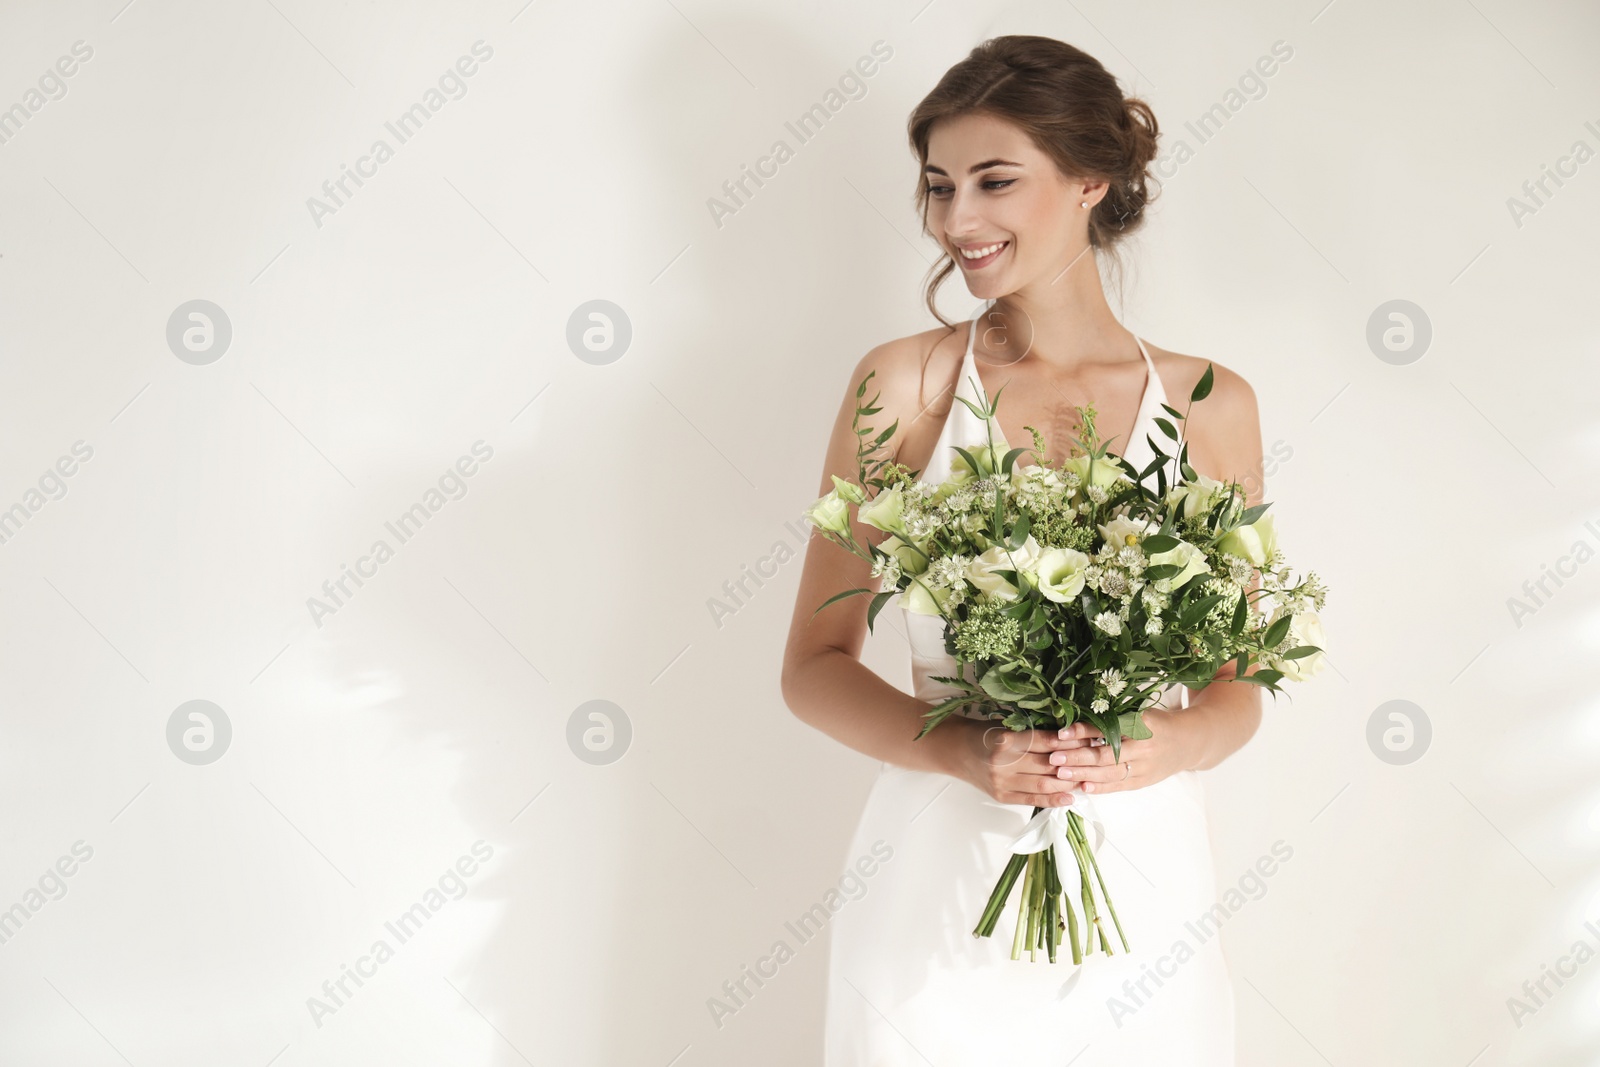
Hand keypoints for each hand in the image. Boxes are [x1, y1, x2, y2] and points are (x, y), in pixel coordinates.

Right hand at [948, 718, 1100, 807]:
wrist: (955, 750)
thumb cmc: (984, 733)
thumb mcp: (1007, 724)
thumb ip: (1033, 732)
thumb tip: (1071, 737)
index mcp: (1005, 739)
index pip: (1046, 742)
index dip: (1070, 743)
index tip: (1090, 740)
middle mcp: (1003, 762)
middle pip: (1048, 765)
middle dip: (1074, 764)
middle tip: (1096, 761)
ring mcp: (1002, 782)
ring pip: (1043, 784)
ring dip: (1068, 783)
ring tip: (1087, 779)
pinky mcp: (1001, 796)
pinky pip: (1032, 799)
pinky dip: (1053, 800)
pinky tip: (1070, 797)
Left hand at [1049, 709, 1195, 794]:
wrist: (1189, 742)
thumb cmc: (1157, 723)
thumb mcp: (1139, 713)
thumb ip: (1114, 717)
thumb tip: (1077, 719)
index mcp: (1141, 724)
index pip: (1107, 729)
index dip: (1083, 731)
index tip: (1060, 733)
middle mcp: (1144, 747)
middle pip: (1106, 755)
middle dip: (1077, 757)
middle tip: (1053, 758)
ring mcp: (1145, 767)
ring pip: (1110, 773)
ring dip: (1083, 774)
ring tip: (1060, 773)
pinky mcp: (1144, 781)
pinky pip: (1119, 785)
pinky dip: (1100, 787)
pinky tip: (1082, 786)